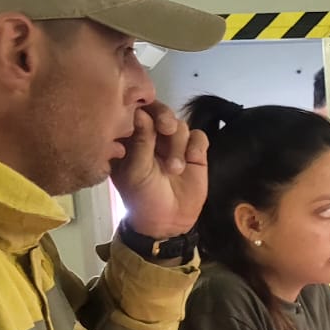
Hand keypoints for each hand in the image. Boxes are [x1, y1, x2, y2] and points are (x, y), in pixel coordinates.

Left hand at [112, 102, 209, 238]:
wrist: (167, 222)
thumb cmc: (142, 198)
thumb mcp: (136, 171)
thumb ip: (140, 141)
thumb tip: (141, 112)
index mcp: (130, 139)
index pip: (135, 111)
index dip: (143, 106)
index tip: (147, 114)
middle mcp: (152, 137)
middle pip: (161, 112)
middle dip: (165, 117)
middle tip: (167, 128)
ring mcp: (174, 145)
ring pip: (181, 125)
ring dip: (179, 144)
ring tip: (175, 169)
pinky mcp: (194, 153)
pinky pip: (199, 136)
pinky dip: (196, 145)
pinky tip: (192, 159)